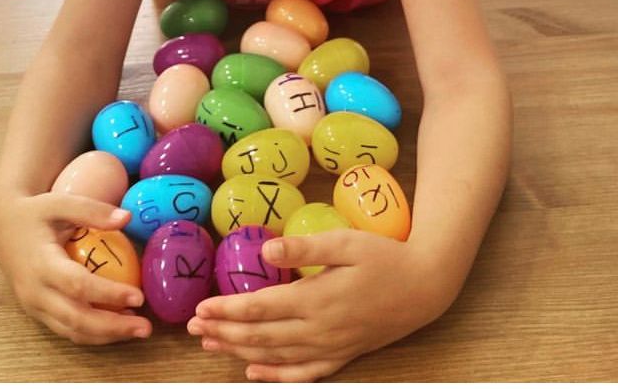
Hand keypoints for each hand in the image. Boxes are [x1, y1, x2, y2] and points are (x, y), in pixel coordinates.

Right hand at [0, 191, 150, 343]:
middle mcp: (35, 292)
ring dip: (106, 335)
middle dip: (112, 327)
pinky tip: (117, 325)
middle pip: (75, 319)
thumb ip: (92, 210)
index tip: (139, 296)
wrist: (4, 226)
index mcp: (41, 264)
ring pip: (71, 331)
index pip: (77, 286)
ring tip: (137, 329)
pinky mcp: (37, 312)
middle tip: (145, 327)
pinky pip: (66, 329)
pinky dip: (92, 333)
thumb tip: (127, 217)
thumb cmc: (35, 212)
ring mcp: (34, 306)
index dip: (109, 294)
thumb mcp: (60, 203)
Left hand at [187, 229, 457, 380]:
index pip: (261, 308)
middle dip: (225, 332)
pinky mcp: (343, 354)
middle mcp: (320, 329)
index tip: (201, 308)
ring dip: (241, 351)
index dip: (228, 310)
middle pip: (262, 336)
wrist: (424, 286)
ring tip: (212, 345)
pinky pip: (304, 373)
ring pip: (276, 356)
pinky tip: (255, 373)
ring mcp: (331, 346)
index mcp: (317, 299)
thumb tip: (266, 250)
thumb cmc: (384, 257)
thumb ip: (305, 248)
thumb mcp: (346, 242)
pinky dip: (276, 375)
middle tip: (194, 329)